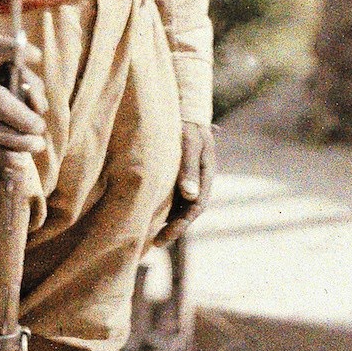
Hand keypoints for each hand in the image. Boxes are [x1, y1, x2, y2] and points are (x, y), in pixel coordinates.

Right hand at [0, 38, 47, 159]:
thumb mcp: (3, 63)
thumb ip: (26, 79)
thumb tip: (40, 108)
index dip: (14, 52)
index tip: (38, 55)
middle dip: (22, 119)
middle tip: (40, 127)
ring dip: (18, 141)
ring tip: (38, 145)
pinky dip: (5, 156)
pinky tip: (22, 161)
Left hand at [154, 122, 215, 244]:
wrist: (184, 106)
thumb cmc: (188, 124)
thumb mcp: (190, 143)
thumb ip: (190, 168)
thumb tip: (190, 196)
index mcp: (206, 175)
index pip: (195, 207)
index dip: (180, 225)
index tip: (163, 238)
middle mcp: (198, 179)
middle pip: (187, 210)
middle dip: (173, 228)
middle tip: (154, 244)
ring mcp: (189, 176)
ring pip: (179, 203)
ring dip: (167, 218)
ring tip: (146, 232)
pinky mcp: (177, 171)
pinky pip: (171, 193)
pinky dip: (162, 203)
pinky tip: (145, 209)